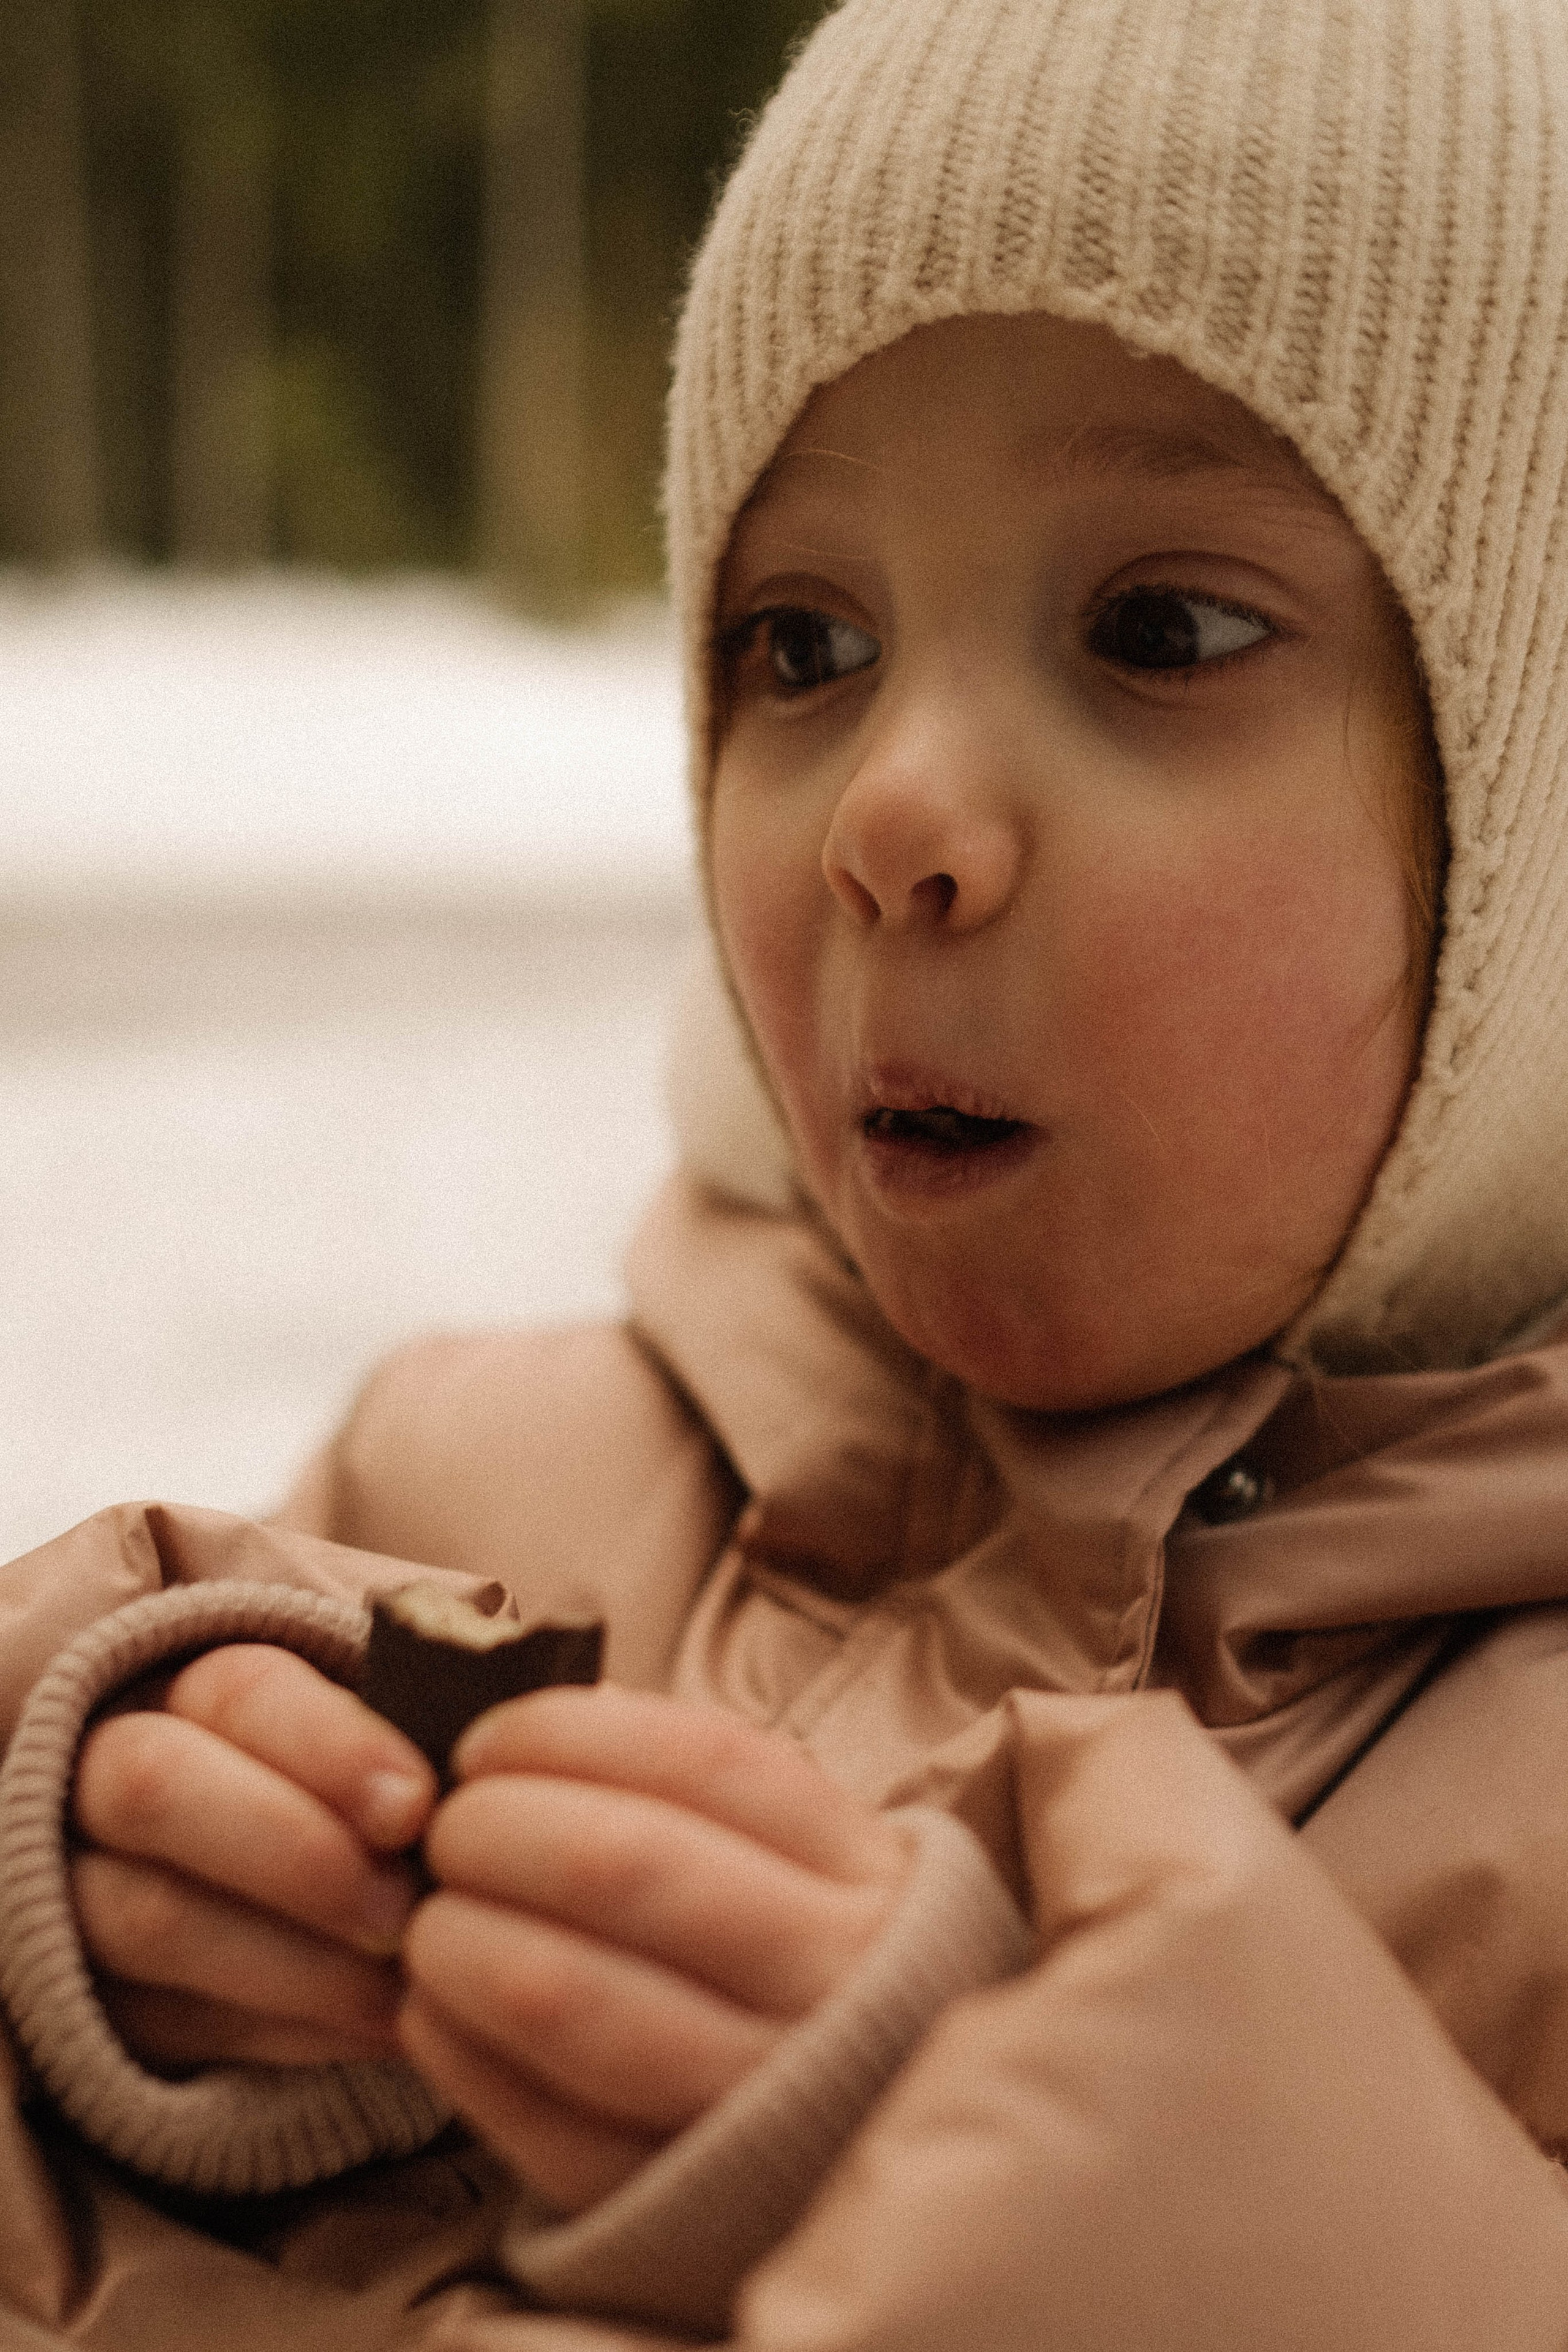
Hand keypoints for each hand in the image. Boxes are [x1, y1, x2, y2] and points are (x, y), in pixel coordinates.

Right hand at [71, 1644, 436, 2071]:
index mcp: (194, 1684)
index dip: (328, 1746)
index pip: (240, 1689)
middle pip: (157, 1787)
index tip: (417, 1807)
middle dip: (291, 1851)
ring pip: (152, 1915)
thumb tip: (502, 1730)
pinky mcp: (98, 2000)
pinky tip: (379, 2033)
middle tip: (401, 1913)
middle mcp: (115, 1771)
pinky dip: (288, 2032)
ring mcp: (86, 1887)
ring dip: (294, 1961)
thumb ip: (424, 1725)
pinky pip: (172, 2021)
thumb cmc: (370, 1790)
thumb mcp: (388, 1737)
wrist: (297, 1887)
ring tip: (404, 1988)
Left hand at [398, 1686, 909, 2213]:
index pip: (703, 1760)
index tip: (488, 1743)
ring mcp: (759, 2103)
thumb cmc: (814, 1966)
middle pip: (617, 1864)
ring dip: (458, 1940)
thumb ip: (691, 1790)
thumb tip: (529, 1733)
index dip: (567, 1734)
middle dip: (492, 1828)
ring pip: (562, 1995)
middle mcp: (829, 1983)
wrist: (895, 2144)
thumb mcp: (810, 1862)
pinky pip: (536, 2123)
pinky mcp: (682, 2206)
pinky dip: (457, 2051)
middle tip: (445, 1832)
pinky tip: (436, 2012)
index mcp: (866, 1875)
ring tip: (432, 1922)